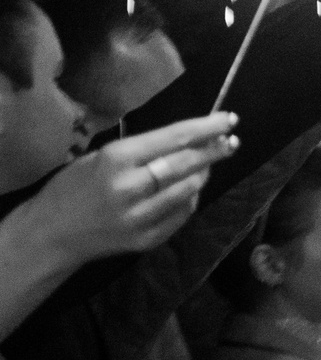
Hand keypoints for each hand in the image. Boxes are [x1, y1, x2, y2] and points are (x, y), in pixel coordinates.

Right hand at [14, 115, 236, 263]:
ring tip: (208, 163)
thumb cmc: (72, 187)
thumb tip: (187, 139)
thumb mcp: (99, 156)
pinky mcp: (148, 238)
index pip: (174, 138)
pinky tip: (190, 188)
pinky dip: (190, 197)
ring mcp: (141, 216)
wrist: (51, 234)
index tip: (229, 120)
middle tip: (230, 141)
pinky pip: (182, 213)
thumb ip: (142, 150)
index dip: (206, 128)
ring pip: (190, 189)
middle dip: (214, 150)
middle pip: (187, 164)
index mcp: (117, 159)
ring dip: (204, 173)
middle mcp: (132, 187)